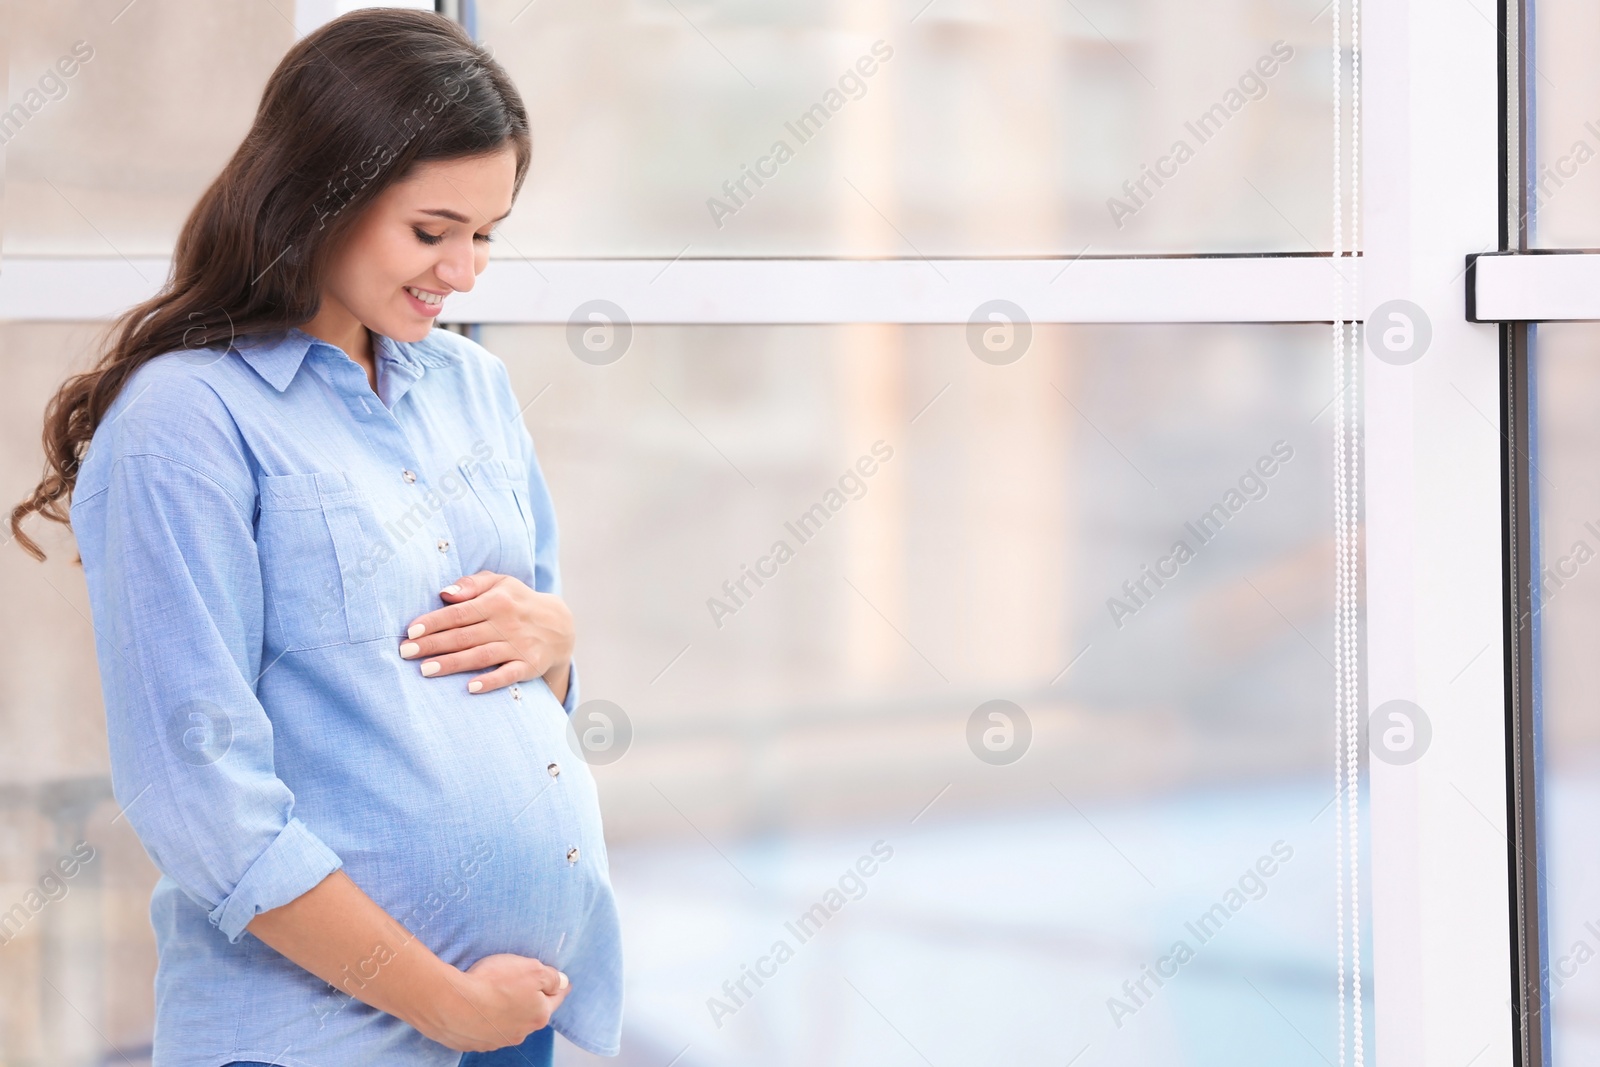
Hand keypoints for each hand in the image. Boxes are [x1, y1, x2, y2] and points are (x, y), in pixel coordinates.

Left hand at [399, 570, 573, 695]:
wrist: (559, 625)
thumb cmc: (517, 601)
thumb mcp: (500, 583)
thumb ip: (472, 584)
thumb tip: (446, 593)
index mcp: (497, 601)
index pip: (459, 613)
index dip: (434, 622)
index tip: (410, 631)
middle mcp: (508, 623)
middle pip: (464, 636)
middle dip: (433, 644)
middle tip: (405, 653)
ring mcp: (519, 646)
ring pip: (480, 656)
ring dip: (452, 664)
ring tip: (425, 670)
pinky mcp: (529, 665)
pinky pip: (508, 675)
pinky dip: (490, 682)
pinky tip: (470, 688)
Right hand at [414, 953, 569, 1051]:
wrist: (451, 1002)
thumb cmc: (494, 983)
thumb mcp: (532, 969)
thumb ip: (551, 977)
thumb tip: (562, 983)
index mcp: (538, 1015)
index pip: (555, 999)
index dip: (558, 989)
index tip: (562, 985)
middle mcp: (519, 1033)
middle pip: (530, 1013)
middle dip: (529, 1001)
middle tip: (522, 985)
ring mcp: (495, 1041)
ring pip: (507, 1023)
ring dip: (504, 1011)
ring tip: (494, 995)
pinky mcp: (472, 1043)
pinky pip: (484, 1029)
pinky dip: (483, 1019)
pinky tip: (476, 1008)